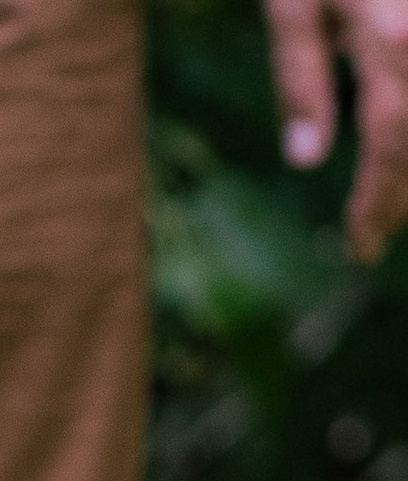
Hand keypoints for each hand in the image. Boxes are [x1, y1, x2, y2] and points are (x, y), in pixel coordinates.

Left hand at [265, 0, 407, 256]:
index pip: (391, 143)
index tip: (359, 249)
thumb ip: (301, 79)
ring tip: (394, 199)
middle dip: (406, 192)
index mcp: (389, 41)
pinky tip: (401, 146)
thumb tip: (309, 160)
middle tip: (376, 233)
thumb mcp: (292, 3)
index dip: (379, 204)